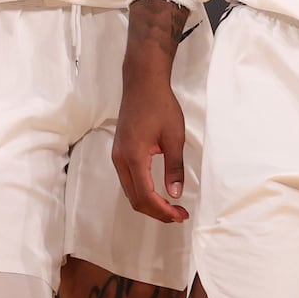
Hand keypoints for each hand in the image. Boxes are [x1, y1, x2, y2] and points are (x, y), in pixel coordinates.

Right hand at [111, 74, 188, 223]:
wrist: (142, 83)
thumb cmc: (160, 105)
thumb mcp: (174, 137)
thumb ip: (174, 168)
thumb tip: (175, 194)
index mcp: (133, 156)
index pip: (145, 196)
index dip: (163, 211)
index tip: (181, 214)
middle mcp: (120, 159)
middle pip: (135, 199)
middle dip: (157, 212)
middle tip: (179, 215)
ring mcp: (117, 155)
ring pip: (130, 192)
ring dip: (149, 204)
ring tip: (171, 207)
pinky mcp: (120, 151)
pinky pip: (128, 181)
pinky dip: (143, 192)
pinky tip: (158, 192)